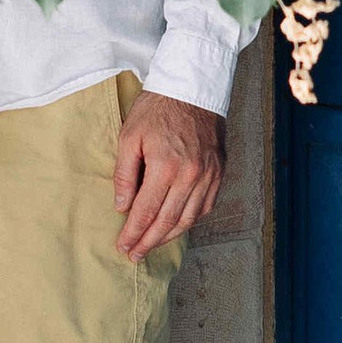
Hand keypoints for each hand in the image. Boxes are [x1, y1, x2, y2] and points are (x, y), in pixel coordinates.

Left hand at [113, 93, 225, 260]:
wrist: (192, 88)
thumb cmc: (157, 108)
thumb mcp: (129, 136)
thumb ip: (125, 174)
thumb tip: (122, 206)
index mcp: (166, 166)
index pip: (146, 212)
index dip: (133, 233)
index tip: (122, 246)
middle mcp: (191, 176)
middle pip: (167, 221)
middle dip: (149, 242)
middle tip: (135, 254)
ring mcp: (208, 176)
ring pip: (189, 219)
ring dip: (169, 236)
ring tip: (152, 244)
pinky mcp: (219, 173)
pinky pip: (206, 207)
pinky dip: (190, 221)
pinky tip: (177, 225)